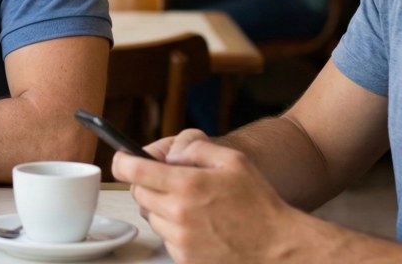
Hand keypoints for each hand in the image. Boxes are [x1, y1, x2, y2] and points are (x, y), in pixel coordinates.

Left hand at [113, 137, 305, 263]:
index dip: (123, 161)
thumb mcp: (233, 161)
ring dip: (160, 207)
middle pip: (137, 192)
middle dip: (147, 183)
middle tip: (170, 181)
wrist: (279, 247)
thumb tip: (170, 154)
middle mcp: (178, 213)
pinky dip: (173, 229)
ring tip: (190, 205)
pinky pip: (164, 237)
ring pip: (150, 215)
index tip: (123, 159)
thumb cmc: (259, 203)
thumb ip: (196, 149)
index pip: (132, 170)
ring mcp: (180, 239)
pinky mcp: (184, 258)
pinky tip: (198, 225)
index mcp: (187, 185)